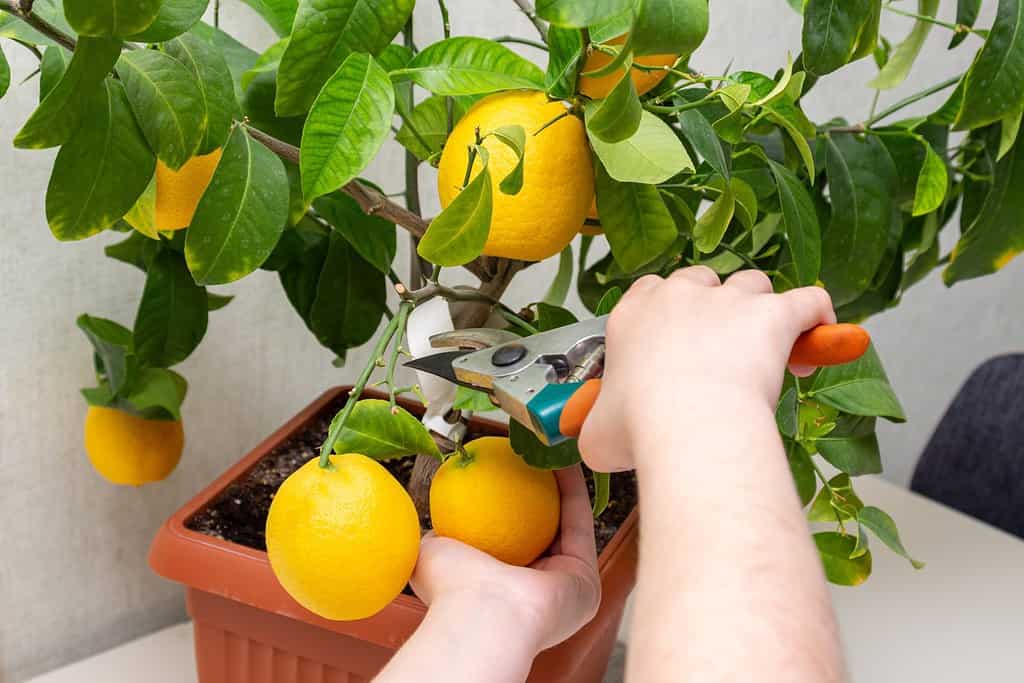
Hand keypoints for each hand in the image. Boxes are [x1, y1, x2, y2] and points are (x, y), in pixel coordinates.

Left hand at [411, 466, 600, 652]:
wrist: (483, 614)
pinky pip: (578, 522)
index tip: (505, 473)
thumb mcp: (435, 554)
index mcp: (504, 593)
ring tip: (548, 451)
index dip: (509, 507)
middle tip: (530, 458)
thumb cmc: (451, 589)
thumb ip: (440, 538)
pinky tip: (560, 460)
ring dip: (560, 485)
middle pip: (543, 532)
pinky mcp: (586, 574)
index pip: (510, 543)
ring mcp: (567, 586)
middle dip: (539, 493)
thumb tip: (438, 524)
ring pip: (566, 525)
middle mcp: (539, 593)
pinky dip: (571, 489)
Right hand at [579, 267, 834, 472]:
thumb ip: (597, 425)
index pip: (649, 291)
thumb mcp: (597, 435)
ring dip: (757, 307)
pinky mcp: (773, 314)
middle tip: (717, 351)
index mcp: (633, 315)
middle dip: (711, 307)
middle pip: (700, 281)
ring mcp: (729, 301)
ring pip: (750, 284)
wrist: (688, 423)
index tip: (673, 345)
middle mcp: (679, 296)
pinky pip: (808, 301)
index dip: (665, 314)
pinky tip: (821, 330)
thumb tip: (598, 438)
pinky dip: (816, 314)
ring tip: (764, 345)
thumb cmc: (638, 428)